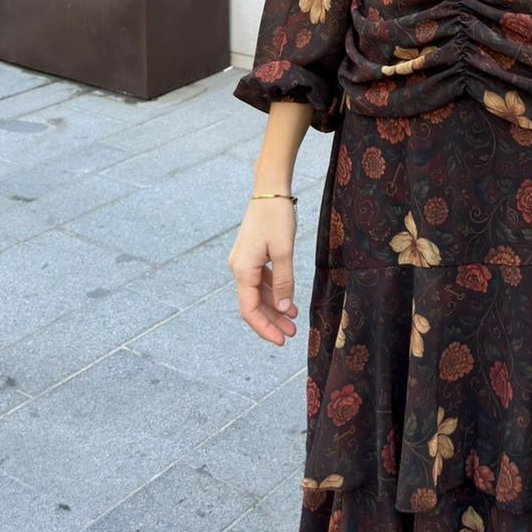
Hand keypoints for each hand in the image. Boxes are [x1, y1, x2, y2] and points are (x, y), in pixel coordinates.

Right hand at [227, 199, 298, 344]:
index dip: (264, 328)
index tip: (281, 341)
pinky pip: (260, 281)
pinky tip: (288, 300)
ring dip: (274, 308)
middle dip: (271, 321)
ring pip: (257, 294)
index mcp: (243, 270)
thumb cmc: (276, 217)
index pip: (249, 310)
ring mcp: (244, 262)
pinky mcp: (251, 255)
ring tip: (293, 321)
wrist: (269, 190)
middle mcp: (238, 269)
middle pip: (253, 304)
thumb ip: (284, 281)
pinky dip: (273, 292)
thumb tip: (283, 308)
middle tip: (291, 335)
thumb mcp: (284, 250)